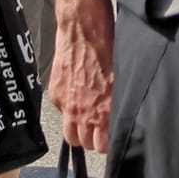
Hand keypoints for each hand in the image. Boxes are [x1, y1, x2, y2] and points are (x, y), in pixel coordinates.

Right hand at [48, 0, 113, 152]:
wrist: (84, 32)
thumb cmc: (109, 50)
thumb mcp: (122, 81)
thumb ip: (117, 105)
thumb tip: (118, 119)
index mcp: (105, 110)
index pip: (103, 145)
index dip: (108, 143)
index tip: (111, 138)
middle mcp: (84, 112)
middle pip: (85, 143)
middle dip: (93, 139)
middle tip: (100, 129)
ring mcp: (68, 105)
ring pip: (70, 135)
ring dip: (79, 132)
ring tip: (88, 121)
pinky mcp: (56, 95)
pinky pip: (61, 114)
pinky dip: (68, 112)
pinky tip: (78, 101)